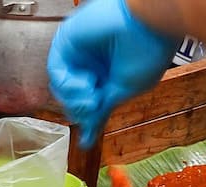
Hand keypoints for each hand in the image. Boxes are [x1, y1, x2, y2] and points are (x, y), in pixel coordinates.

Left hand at [46, 0, 175, 145]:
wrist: (149, 25)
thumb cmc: (147, 52)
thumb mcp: (123, 90)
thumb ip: (102, 109)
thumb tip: (90, 136)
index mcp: (108, 75)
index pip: (89, 103)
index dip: (88, 121)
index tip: (87, 142)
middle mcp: (91, 65)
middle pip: (71, 99)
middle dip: (80, 110)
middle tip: (94, 108)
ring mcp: (78, 55)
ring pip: (61, 89)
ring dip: (75, 100)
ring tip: (92, 96)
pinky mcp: (67, 42)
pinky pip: (56, 72)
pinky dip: (68, 85)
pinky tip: (86, 84)